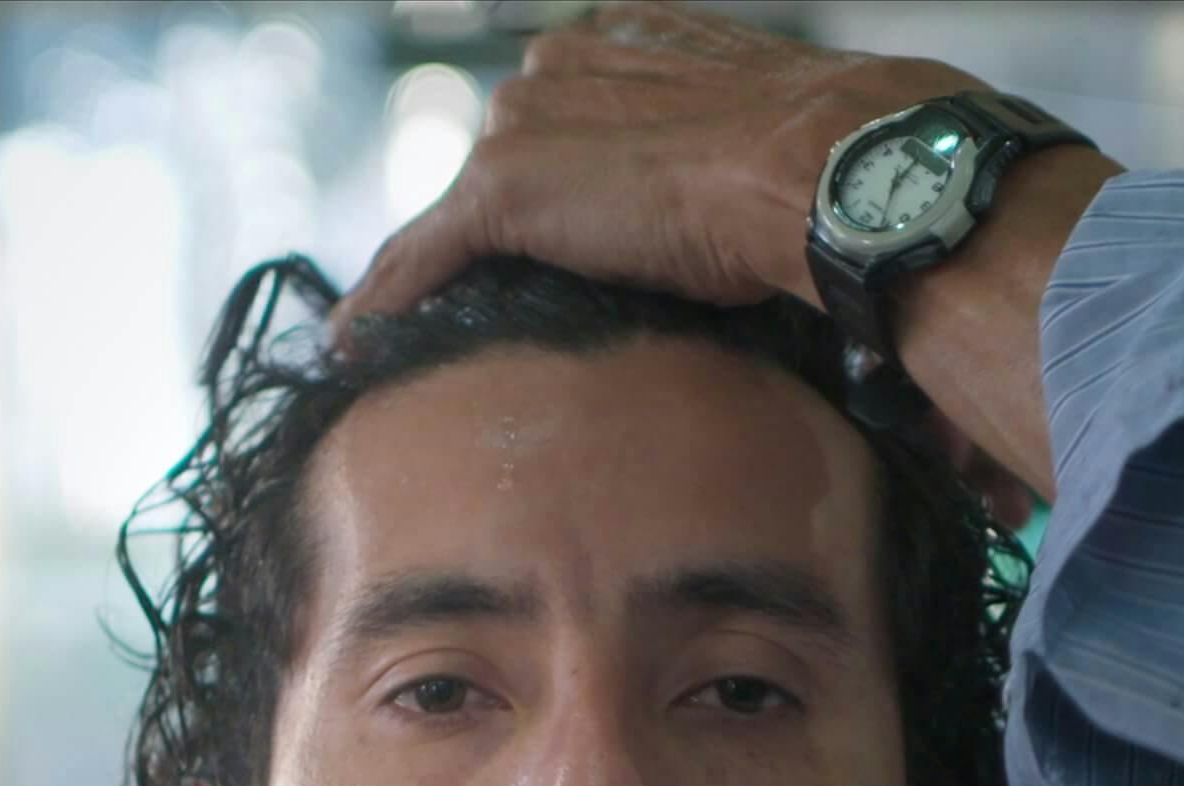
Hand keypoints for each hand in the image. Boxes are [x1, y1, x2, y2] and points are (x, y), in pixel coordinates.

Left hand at [330, 1, 979, 333]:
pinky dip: (386, 300)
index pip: (555, 124)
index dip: (549, 192)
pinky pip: (422, 256)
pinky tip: (354, 343)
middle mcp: (560, 68)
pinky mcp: (503, 191)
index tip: (537, 242)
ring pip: (455, 216)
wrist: (829, 174)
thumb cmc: (826, 175)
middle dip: (489, 235)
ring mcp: (527, 126)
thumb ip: (724, 170)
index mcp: (626, 43)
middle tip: (474, 304)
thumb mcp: (767, 154)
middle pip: (498, 167)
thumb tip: (755, 240)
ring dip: (432, 276)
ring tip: (401, 334)